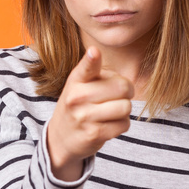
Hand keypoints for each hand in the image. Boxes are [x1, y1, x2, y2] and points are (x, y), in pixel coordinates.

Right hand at [46, 46, 134, 179]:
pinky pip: (124, 124)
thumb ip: (101, 76)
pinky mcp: (94, 134)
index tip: (94, 52)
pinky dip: (122, 124)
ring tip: (111, 111)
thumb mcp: (79, 85)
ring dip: (124, 110)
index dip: (92, 59)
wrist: (61, 137)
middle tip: (118, 96)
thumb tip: (125, 84)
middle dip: (127, 92)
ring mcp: (85, 116)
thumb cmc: (78, 106)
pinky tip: (109, 124)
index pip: (87, 67)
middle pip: (123, 87)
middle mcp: (78, 97)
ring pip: (126, 107)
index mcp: (76, 80)